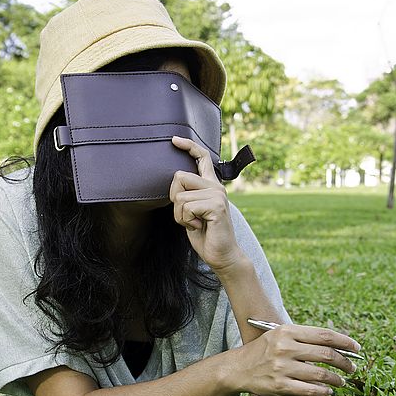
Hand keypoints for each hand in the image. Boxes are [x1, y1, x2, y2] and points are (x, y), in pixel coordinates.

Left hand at [169, 135, 242, 271]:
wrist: (222, 256)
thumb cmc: (206, 235)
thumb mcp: (191, 212)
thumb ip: (186, 196)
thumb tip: (174, 182)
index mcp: (210, 185)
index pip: (201, 157)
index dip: (188, 146)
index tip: (174, 140)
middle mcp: (215, 186)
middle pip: (178, 176)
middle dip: (174, 198)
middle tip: (186, 215)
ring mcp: (217, 195)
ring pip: (180, 196)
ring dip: (180, 215)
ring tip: (195, 223)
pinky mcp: (216, 206)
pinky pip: (186, 207)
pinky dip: (186, 221)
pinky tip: (199, 226)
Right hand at [229, 324, 360, 395]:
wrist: (239, 368)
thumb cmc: (265, 350)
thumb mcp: (281, 335)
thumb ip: (304, 338)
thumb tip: (336, 344)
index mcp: (288, 332)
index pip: (324, 335)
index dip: (345, 342)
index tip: (356, 348)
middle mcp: (285, 348)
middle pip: (327, 354)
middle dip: (345, 362)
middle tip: (352, 367)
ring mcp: (282, 367)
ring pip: (321, 374)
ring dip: (337, 379)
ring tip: (342, 382)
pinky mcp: (280, 385)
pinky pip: (310, 390)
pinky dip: (323, 391)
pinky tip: (328, 391)